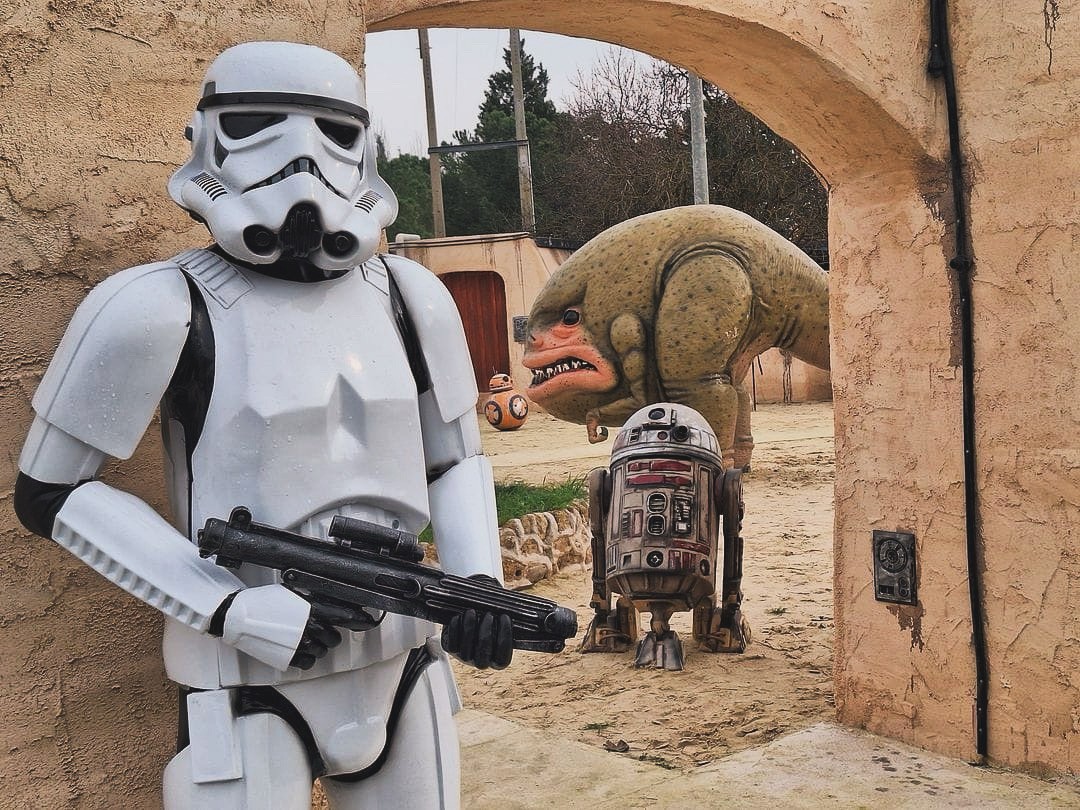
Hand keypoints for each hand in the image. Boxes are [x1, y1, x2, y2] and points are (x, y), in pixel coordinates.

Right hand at [212, 584, 343, 672]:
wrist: (240, 617)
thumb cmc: (263, 602)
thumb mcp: (293, 592)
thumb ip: (313, 599)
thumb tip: (329, 601)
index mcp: (312, 608)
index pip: (344, 615)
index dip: (356, 619)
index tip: (362, 620)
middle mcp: (310, 627)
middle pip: (334, 637)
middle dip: (329, 634)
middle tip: (319, 630)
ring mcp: (301, 644)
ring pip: (323, 652)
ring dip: (318, 646)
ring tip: (304, 638)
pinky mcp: (290, 658)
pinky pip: (309, 663)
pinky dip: (307, 658)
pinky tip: (299, 650)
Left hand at [441, 575, 513, 669]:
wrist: (473, 615)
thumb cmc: (493, 616)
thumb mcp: (503, 619)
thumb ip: (509, 620)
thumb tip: (516, 610)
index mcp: (498, 660)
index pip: (502, 658)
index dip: (504, 637)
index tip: (505, 617)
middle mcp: (482, 661)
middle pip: (483, 654)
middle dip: (486, 632)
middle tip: (489, 614)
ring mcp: (465, 657)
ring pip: (466, 650)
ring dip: (469, 628)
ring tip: (472, 611)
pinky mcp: (451, 649)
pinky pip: (452, 644)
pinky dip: (454, 629)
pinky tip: (459, 616)